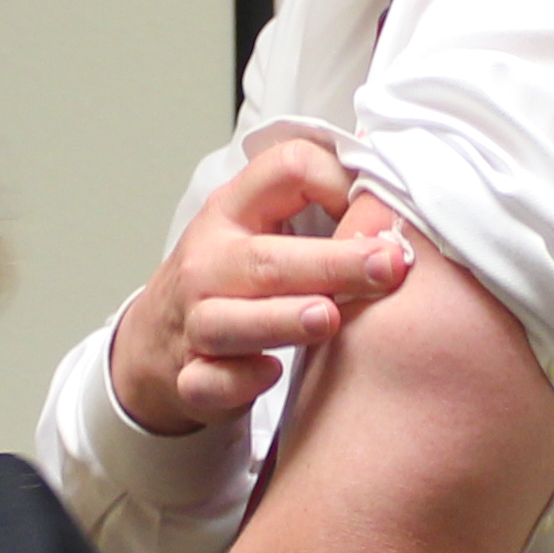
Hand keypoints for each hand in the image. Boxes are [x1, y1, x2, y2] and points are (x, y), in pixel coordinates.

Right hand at [110, 136, 413, 438]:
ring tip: (327, 318)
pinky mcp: (191, 376)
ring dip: (280, 320)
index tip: (381, 217)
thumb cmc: (232, 277)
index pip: (286, 171)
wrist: (161, 339)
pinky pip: (207, 381)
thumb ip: (319, 205)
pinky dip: (237, 380)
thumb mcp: (262, 227)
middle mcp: (210, 262)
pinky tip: (270, 374)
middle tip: (387, 267)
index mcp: (233, 211)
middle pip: (266, 258)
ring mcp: (193, 321)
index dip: (338, 183)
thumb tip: (393, 188)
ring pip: (227, 321)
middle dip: (331, 262)